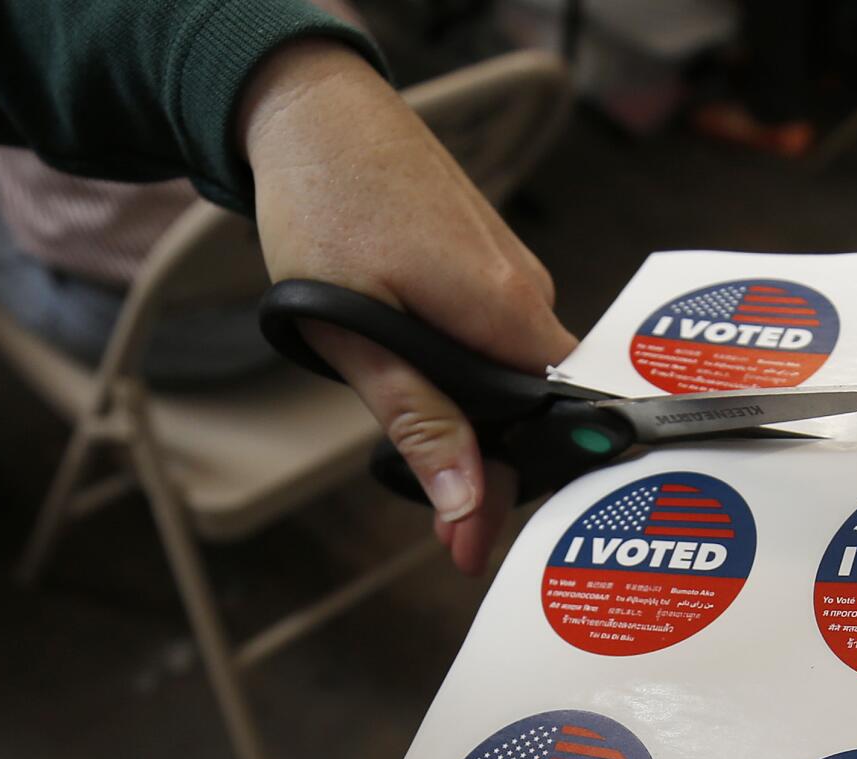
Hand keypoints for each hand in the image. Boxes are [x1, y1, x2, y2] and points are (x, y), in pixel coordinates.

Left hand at [238, 42, 576, 573]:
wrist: (313, 110)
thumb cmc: (324, 205)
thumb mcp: (353, 332)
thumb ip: (419, 419)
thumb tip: (467, 500)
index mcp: (505, 314)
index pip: (542, 429)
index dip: (505, 491)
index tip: (466, 551)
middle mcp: (528, 293)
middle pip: (529, 407)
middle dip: (484, 459)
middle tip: (437, 517)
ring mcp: (515, 274)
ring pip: (508, 373)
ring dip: (466, 407)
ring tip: (407, 415)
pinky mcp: (495, 263)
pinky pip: (495, 337)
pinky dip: (461, 365)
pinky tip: (413, 360)